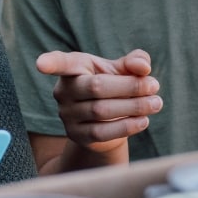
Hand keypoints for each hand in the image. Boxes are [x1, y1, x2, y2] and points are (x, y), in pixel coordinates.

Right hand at [36, 49, 162, 149]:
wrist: (107, 120)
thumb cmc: (114, 85)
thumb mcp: (122, 70)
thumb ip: (134, 62)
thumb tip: (142, 66)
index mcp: (73, 68)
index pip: (61, 63)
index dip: (51, 63)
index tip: (41, 64)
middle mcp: (64, 91)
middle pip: (96, 87)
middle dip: (129, 86)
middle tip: (154, 85)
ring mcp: (67, 115)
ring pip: (101, 110)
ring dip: (134, 106)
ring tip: (156, 102)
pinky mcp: (76, 135)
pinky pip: (102, 132)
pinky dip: (126, 125)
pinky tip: (143, 120)